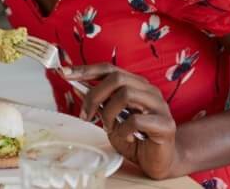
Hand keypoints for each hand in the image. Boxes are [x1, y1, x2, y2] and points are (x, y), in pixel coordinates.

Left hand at [63, 64, 184, 179]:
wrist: (160, 161)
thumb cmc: (135, 138)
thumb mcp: (111, 120)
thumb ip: (100, 105)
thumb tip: (79, 89)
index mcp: (136, 85)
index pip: (109, 69)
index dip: (85, 69)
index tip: (64, 72)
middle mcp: (148, 90)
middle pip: (116, 78)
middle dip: (94, 95)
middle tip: (86, 115)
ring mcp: (159, 105)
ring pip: (126, 94)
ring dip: (109, 113)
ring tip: (110, 128)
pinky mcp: (165, 124)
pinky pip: (136, 120)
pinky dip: (124, 130)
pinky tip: (127, 137)